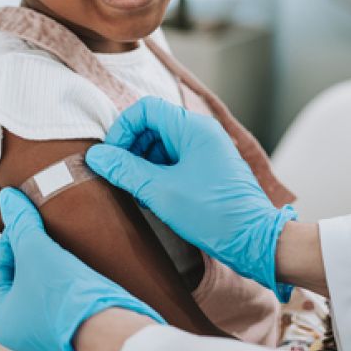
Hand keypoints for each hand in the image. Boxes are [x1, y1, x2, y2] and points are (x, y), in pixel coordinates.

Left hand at [0, 188, 164, 350]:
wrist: (110, 330)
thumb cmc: (64, 295)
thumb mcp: (37, 250)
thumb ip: (22, 223)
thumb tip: (7, 197)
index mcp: (2, 319)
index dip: (11, 240)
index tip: (28, 221)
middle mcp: (21, 332)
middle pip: (20, 280)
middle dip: (32, 253)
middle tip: (44, 230)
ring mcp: (48, 335)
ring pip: (43, 291)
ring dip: (51, 266)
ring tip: (63, 242)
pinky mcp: (73, 333)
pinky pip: (64, 301)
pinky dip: (67, 283)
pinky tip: (79, 264)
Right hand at [86, 96, 296, 300]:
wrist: (254, 240)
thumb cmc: (213, 214)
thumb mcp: (160, 191)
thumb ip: (125, 170)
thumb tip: (96, 156)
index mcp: (194, 128)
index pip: (145, 109)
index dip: (122, 129)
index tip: (111, 157)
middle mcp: (202, 132)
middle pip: (153, 125)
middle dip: (132, 148)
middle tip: (121, 176)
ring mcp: (208, 150)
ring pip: (163, 144)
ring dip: (144, 163)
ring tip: (137, 190)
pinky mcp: (209, 168)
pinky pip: (176, 160)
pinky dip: (159, 173)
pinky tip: (153, 196)